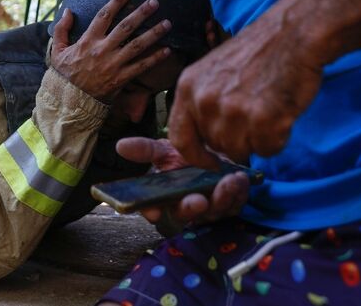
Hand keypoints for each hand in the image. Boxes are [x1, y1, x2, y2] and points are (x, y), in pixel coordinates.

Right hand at [50, 0, 171, 100]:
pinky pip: (141, 67)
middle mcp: (102, 50)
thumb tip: (68, 10)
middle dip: (141, 13)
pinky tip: (168, 50)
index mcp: (88, 40)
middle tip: (155, 2)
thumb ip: (62, 29)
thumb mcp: (57, 50)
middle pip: (126, 27)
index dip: (117, 1)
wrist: (69, 101)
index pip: (104, 15)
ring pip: (137, 45)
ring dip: (154, 33)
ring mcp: (113, 64)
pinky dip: (155, 59)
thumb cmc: (64, 75)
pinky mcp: (121, 79)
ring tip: (168, 23)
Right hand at [116, 137, 248, 223]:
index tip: (152, 212)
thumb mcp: (166, 149)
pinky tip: (240, 179)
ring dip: (220, 198)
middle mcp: (185, 205)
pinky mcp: (231, 204)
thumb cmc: (188, 154)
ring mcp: (209, 208)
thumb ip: (146, 150)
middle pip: (185, 214)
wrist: (218, 150)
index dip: (151, 211)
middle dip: (190, 209)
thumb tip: (120, 145)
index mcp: (165, 195)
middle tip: (197, 200)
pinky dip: (238, 193)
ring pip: (213, 211)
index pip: (153, 208)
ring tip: (228, 181)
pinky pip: (235, 204)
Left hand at [168, 7, 324, 163]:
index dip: (196, 156)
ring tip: (269, 111)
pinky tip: (282, 114)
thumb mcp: (214, 70)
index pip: (180, 138)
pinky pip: (267, 149)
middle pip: (216, 146)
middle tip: (255, 116)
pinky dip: (278, 139)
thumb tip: (206, 140)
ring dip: (258, 139)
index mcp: (188, 87)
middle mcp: (205, 101)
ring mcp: (232, 111)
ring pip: (241, 151)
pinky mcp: (262, 120)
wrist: (293, 33)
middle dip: (236, 140)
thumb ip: (203, 102)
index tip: (211, 161)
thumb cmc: (258, 52)